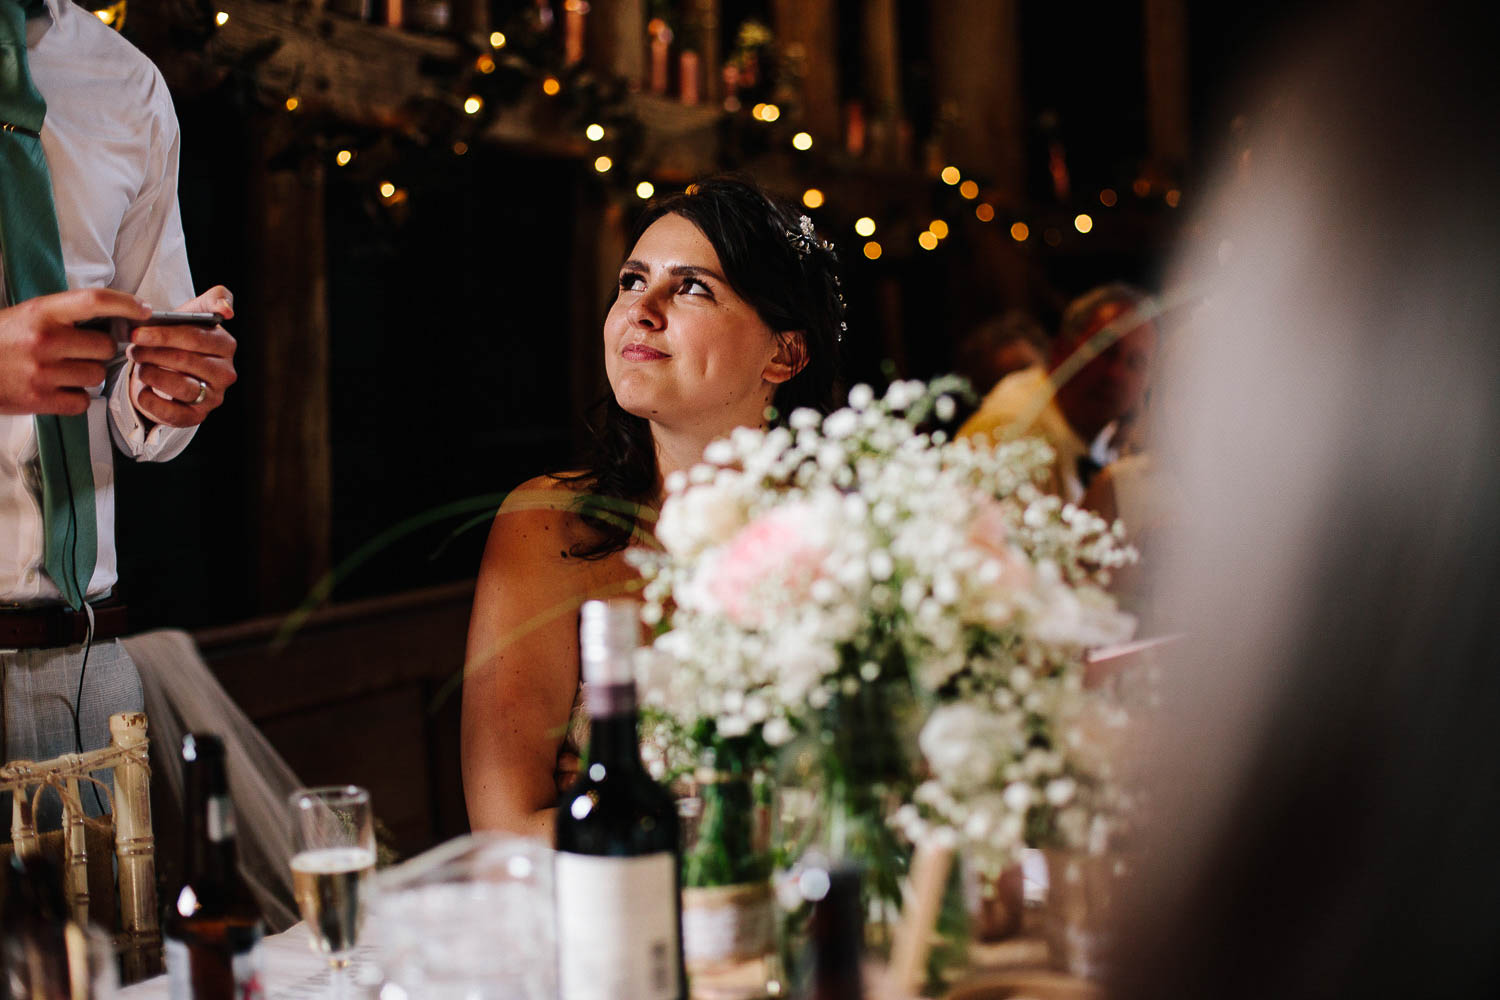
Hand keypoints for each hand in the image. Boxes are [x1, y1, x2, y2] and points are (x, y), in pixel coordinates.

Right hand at [0, 289, 151, 415]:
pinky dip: (75, 398)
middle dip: (99, 351)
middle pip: (105, 347)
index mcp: (41, 312)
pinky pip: (83, 401)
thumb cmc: (0, 340)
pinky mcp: (39, 400)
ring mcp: (41, 372)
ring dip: (87, 375)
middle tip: (77, 352)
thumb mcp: (27, 315)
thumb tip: (114, 321)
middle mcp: (43, 340)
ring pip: (97, 375)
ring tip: (60, 371)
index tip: (144, 309)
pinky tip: (56, 389)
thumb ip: (64, 316)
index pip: (94, 301)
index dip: (126, 304)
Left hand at [128, 285, 237, 426]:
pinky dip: (151, 401)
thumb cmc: (183, 338)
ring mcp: (213, 397)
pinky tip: (142, 389)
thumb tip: (227, 311)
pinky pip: (173, 413)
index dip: (164, 336)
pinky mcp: (197, 416)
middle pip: (186, 361)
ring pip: (180, 387)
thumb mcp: (196, 312)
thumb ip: (215, 299)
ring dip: (151, 375)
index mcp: (226, 345)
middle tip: (132, 349)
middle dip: (153, 354)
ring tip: (139, 366)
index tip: (137, 333)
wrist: (174, 368)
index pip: (196, 338)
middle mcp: (225, 373)